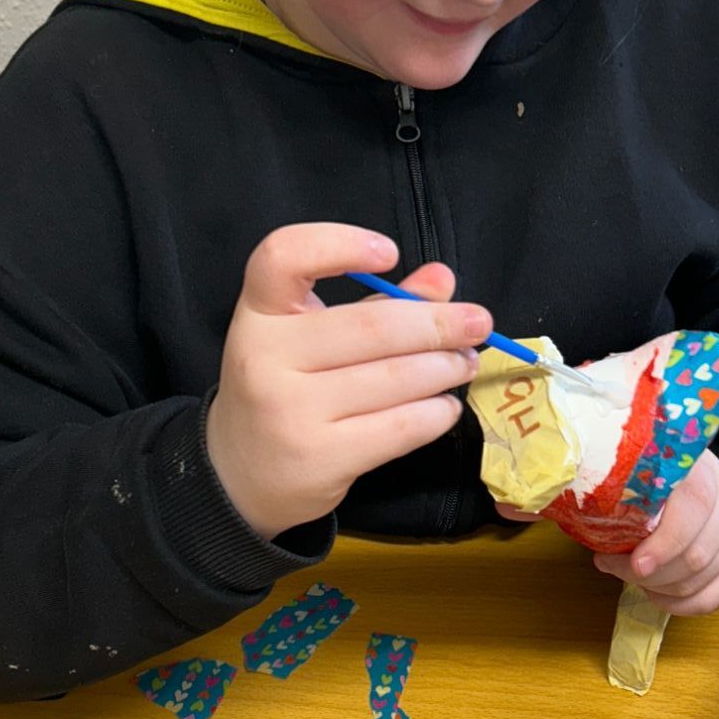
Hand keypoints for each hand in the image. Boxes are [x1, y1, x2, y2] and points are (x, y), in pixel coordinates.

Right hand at [205, 222, 490, 540]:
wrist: (240, 474)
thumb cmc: (285, 389)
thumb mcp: (311, 337)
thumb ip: (376, 304)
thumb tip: (443, 280)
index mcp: (259, 313)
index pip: (284, 256)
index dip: (339, 244)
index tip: (389, 253)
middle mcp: (265, 357)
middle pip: (371, 326)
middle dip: (438, 324)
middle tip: (478, 323)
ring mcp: (290, 411)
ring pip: (393, 378)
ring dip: (444, 368)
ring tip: (465, 363)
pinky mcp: (320, 457)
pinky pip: (398, 427)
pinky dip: (435, 414)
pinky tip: (446, 407)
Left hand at [593, 449, 718, 615]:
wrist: (687, 471)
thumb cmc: (650, 472)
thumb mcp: (633, 469)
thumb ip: (611, 491)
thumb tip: (567, 520)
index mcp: (701, 468)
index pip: (696, 506)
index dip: (666, 542)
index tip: (635, 564)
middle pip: (698, 554)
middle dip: (651, 574)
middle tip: (614, 566)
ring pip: (704, 578)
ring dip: (660, 588)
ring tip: (631, 575)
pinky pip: (717, 596)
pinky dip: (682, 605)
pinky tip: (656, 594)